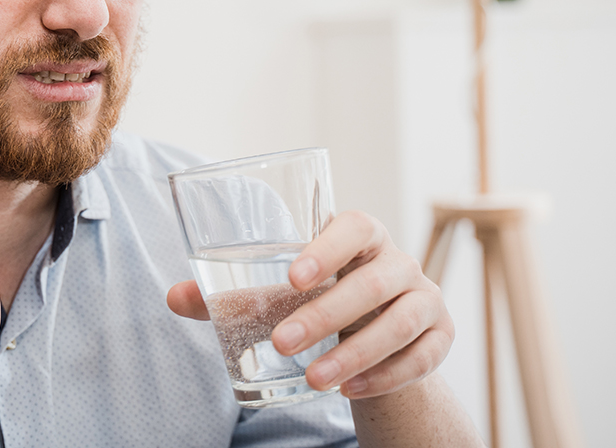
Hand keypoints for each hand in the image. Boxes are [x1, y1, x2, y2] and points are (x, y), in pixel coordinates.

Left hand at [167, 211, 452, 398]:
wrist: (378, 335)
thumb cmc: (320, 300)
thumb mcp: (282, 296)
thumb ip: (234, 297)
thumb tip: (174, 296)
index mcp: (360, 236)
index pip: (355, 224)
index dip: (328, 246)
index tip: (293, 277)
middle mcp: (398, 261)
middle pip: (375, 280)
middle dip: (328, 314)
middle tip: (282, 342)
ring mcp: (426, 297)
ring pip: (402, 321)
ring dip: (357, 353)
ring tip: (315, 379)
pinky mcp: (441, 336)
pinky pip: (422, 357)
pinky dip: (385, 376)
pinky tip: (348, 391)